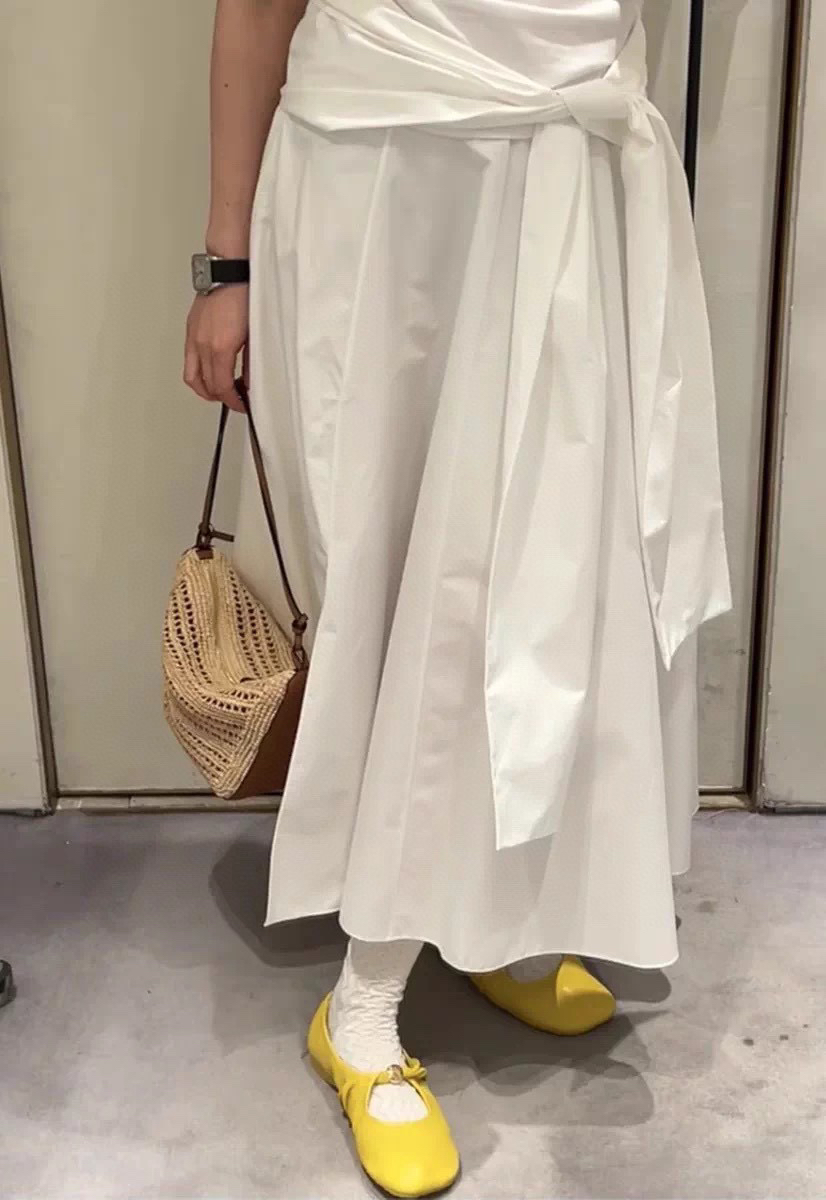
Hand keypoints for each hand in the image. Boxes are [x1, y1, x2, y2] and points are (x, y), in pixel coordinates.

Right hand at [183, 283, 248, 411]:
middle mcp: (202, 344)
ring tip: (220, 389)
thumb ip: (252, 361)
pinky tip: (212, 369)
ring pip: (191, 376)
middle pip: (205, 385)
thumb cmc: (245, 294)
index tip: (243, 405)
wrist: (230, 269)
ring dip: (204, 388)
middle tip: (234, 400)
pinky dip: (198, 372)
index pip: (222, 387)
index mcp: (220, 348)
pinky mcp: (191, 329)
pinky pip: (189, 360)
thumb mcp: (255, 333)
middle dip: (220, 397)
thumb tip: (252, 380)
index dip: (233, 402)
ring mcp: (194, 336)